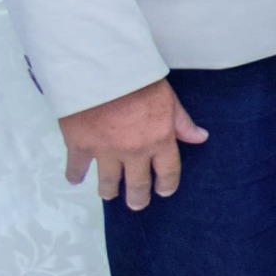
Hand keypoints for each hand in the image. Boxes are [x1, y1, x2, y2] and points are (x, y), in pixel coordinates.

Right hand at [61, 77, 201, 209]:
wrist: (100, 71)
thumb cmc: (138, 80)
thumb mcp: (169, 99)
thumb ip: (182, 123)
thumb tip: (201, 138)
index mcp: (160, 140)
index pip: (168, 172)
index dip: (167, 185)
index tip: (164, 192)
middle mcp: (134, 152)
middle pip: (138, 184)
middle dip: (138, 198)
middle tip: (137, 204)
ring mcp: (105, 152)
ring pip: (108, 182)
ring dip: (109, 192)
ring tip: (110, 195)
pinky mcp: (79, 146)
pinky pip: (77, 168)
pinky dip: (75, 175)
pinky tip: (76, 179)